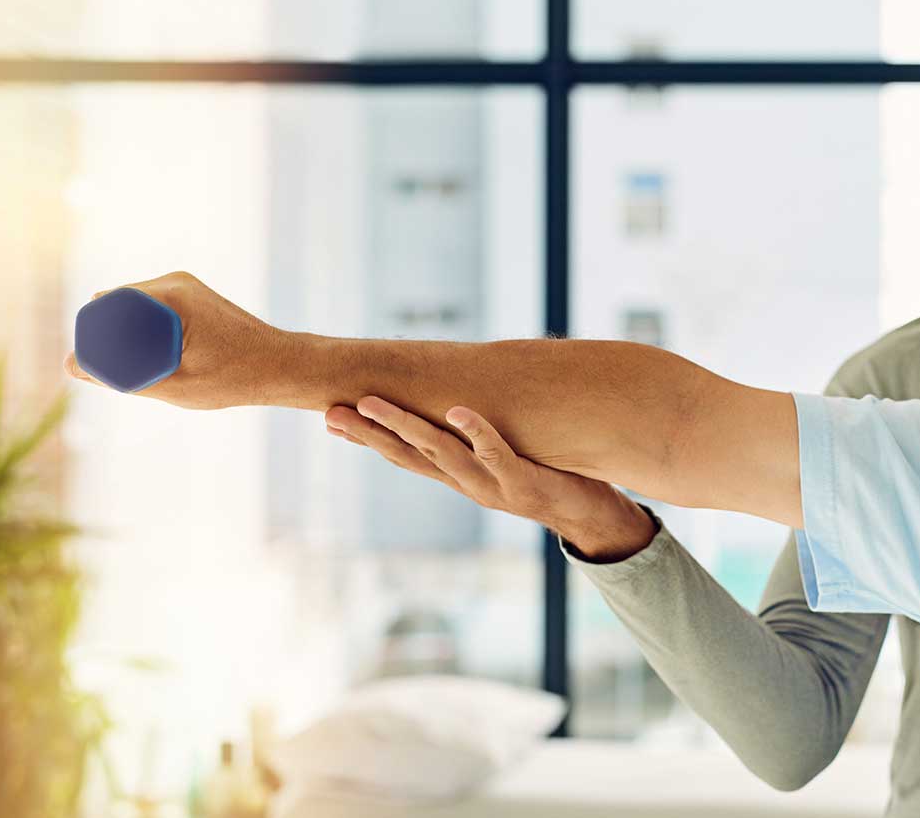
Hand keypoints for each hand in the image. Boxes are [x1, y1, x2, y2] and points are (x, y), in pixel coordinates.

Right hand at [63, 271, 285, 410]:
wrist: (282, 366)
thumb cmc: (233, 378)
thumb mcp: (172, 384)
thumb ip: (120, 377)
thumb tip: (71, 367)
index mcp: (170, 295)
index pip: (105, 307)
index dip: (92, 336)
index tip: (97, 368)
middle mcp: (175, 281)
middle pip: (116, 305)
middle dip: (108, 336)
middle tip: (117, 373)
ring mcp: (184, 285)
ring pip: (133, 307)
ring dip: (127, 334)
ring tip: (141, 367)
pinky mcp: (192, 294)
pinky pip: (151, 308)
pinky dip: (144, 330)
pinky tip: (151, 356)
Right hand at [324, 397, 658, 560]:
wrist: (590, 516)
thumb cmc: (546, 478)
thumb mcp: (501, 461)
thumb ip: (475, 441)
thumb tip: (452, 406)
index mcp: (457, 478)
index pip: (402, 457)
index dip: (366, 440)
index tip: (330, 419)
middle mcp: (466, 484)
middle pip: (408, 456)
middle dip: (368, 434)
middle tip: (332, 412)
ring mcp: (491, 486)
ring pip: (440, 452)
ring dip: (405, 427)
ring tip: (373, 403)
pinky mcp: (521, 482)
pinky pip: (496, 453)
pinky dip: (477, 431)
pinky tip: (457, 410)